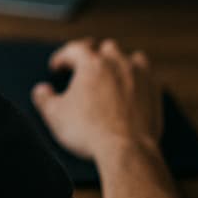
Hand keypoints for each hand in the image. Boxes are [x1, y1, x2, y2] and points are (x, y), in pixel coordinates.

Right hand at [31, 38, 163, 162]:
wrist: (126, 150)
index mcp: (91, 63)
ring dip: (120, 63)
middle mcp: (117, 63)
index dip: (63, 57)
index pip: (74, 49)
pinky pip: (148, 77)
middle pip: (105, 48)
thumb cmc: (90, 131)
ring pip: (131, 58)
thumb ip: (44, 98)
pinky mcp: (155, 91)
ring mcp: (139, 76)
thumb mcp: (55, 115)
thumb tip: (41, 90)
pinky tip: (133, 90)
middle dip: (94, 55)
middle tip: (85, 68)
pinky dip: (139, 80)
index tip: (58, 67)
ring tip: (112, 74)